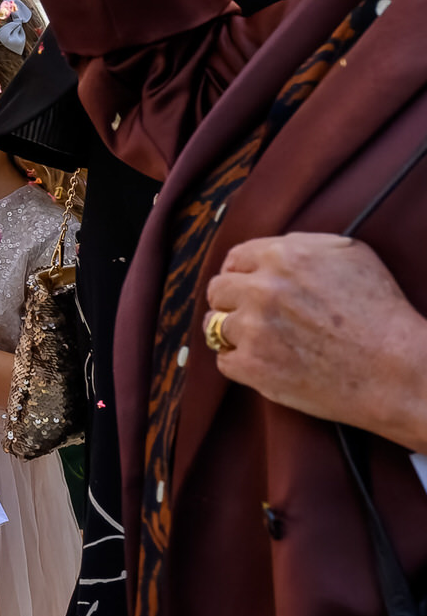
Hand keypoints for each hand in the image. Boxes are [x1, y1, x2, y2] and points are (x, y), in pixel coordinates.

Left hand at [204, 234, 426, 454]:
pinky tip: (265, 364)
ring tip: (263, 343)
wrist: (399, 371)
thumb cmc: (384, 314)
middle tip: (253, 317)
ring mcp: (253, 328)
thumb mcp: (352, 255)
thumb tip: (275, 248)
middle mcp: (261, 288)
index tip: (245, 287)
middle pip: (217, 290)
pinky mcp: (253, 366)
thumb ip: (305, 244)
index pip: (235, 259)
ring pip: (215, 326)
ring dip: (235, 334)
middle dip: (233, 302)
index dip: (239, 274)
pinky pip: (224, 361)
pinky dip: (240, 364)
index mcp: (282, 256)